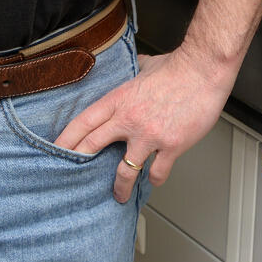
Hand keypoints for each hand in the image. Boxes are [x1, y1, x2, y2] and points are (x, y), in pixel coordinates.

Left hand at [54, 47, 233, 202]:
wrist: (204, 70)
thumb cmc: (178, 66)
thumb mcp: (146, 66)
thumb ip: (135, 72)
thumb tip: (135, 68)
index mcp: (120, 98)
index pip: (84, 121)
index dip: (67, 137)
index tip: (57, 149)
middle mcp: (130, 119)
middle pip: (93, 145)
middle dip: (79, 162)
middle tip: (70, 176)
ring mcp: (150, 135)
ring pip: (125, 170)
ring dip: (120, 187)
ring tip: (118, 195)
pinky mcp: (171, 146)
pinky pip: (157, 172)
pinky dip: (154, 178)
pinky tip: (153, 178)